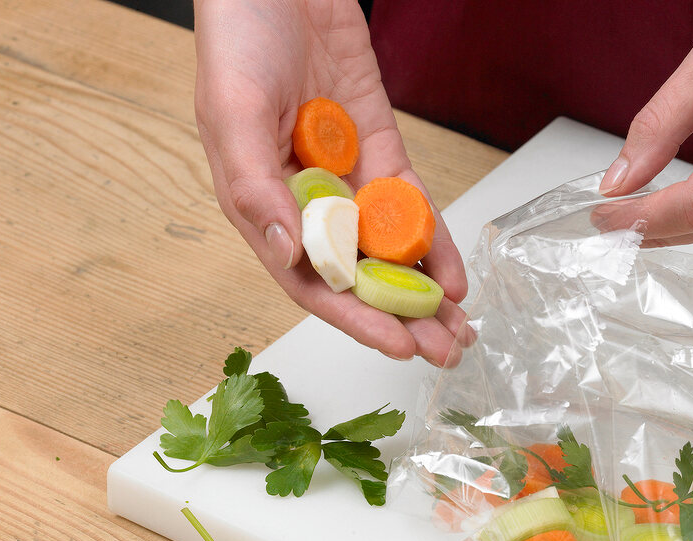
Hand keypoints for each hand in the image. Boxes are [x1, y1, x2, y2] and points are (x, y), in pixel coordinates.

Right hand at [194, 0, 467, 365]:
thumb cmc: (238, 36)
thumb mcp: (231, 111)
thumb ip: (253, 187)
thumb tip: (285, 253)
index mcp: (261, 205)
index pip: (312, 280)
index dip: (355, 319)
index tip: (396, 347)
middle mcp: (307, 203)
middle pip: (359, 276)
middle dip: (403, 318)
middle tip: (445, 352)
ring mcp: (347, 178)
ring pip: (391, 249)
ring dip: (425, 292)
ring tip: (460, 329)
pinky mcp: (378, 148)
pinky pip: (411, 204)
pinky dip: (435, 239)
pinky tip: (457, 275)